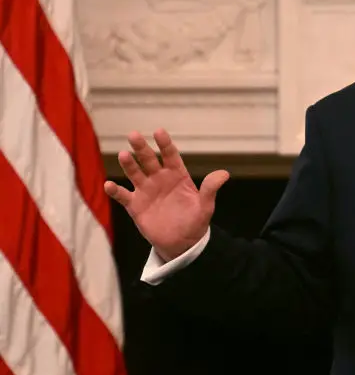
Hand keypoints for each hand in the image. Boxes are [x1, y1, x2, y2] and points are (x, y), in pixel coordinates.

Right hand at [103, 129, 228, 260]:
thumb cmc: (195, 221)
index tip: (159, 132)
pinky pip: (123, 195)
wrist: (182, 243)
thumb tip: (224, 174)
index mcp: (177, 175)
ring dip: (128, 164)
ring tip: (124, 155)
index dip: (165, 144)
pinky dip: (115, 190)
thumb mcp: (205, 206)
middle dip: (142, 148)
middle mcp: (159, 179)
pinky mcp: (135, 205)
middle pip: (149, 160)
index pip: (170, 155)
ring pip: (135, 173)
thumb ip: (210, 189)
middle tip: (133, 135)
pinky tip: (109, 185)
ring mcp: (146, 190)